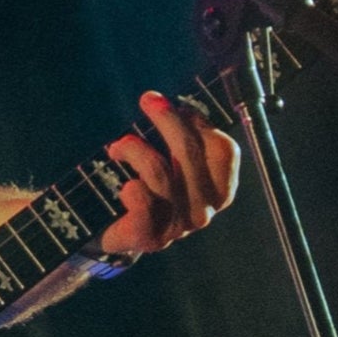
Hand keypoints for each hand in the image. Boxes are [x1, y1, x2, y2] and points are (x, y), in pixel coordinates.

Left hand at [100, 90, 239, 256]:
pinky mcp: (150, 237)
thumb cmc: (149, 191)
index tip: (176, 105)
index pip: (223, 149)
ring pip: (159, 172)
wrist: (115, 233)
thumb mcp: (172, 164)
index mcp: (219, 190)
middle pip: (189, 153)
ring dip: (135, 149)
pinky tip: (125, 186)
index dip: (198, 122)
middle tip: (148, 99)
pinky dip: (132, 189)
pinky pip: (142, 201)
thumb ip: (181, 139)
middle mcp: (204, 210)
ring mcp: (178, 226)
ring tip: (117, 147)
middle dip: (167, 119)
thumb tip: (169, 104)